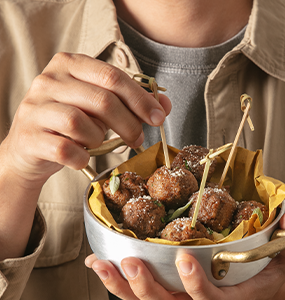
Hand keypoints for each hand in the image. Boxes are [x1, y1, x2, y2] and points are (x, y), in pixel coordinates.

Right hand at [0, 52, 170, 189]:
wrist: (32, 149)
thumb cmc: (71, 125)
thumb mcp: (100, 108)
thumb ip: (130, 103)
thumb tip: (164, 106)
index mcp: (70, 64)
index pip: (113, 76)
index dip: (141, 99)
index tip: (158, 118)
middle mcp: (49, 80)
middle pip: (102, 100)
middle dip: (129, 124)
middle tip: (138, 139)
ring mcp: (35, 108)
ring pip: (79, 123)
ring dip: (97, 139)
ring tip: (95, 143)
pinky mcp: (29, 137)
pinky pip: (65, 150)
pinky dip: (81, 158)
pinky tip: (82, 157)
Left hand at [85, 207, 284, 299]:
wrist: (257, 288)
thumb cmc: (270, 270)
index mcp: (232, 298)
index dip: (196, 286)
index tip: (184, 257)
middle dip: (148, 290)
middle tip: (131, 262)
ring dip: (122, 287)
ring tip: (100, 264)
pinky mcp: (170, 291)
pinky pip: (140, 293)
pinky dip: (118, 280)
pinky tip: (101, 262)